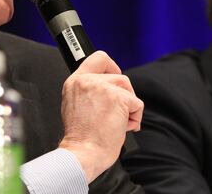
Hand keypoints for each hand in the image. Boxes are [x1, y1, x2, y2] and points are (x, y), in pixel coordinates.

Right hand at [57, 51, 143, 183]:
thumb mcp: (74, 106)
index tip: (115, 74)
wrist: (82, 153)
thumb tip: (106, 89)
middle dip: (123, 95)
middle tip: (115, 114)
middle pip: (119, 76)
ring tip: (117, 123)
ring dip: (128, 108)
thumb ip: (88, 92)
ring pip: (128, 90)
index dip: (111, 66)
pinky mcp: (119, 98)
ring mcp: (103, 88)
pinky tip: (122, 128)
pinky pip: (137, 104)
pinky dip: (135, 118)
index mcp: (75, 82)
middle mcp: (88, 81)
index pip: (97, 58)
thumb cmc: (80, 138)